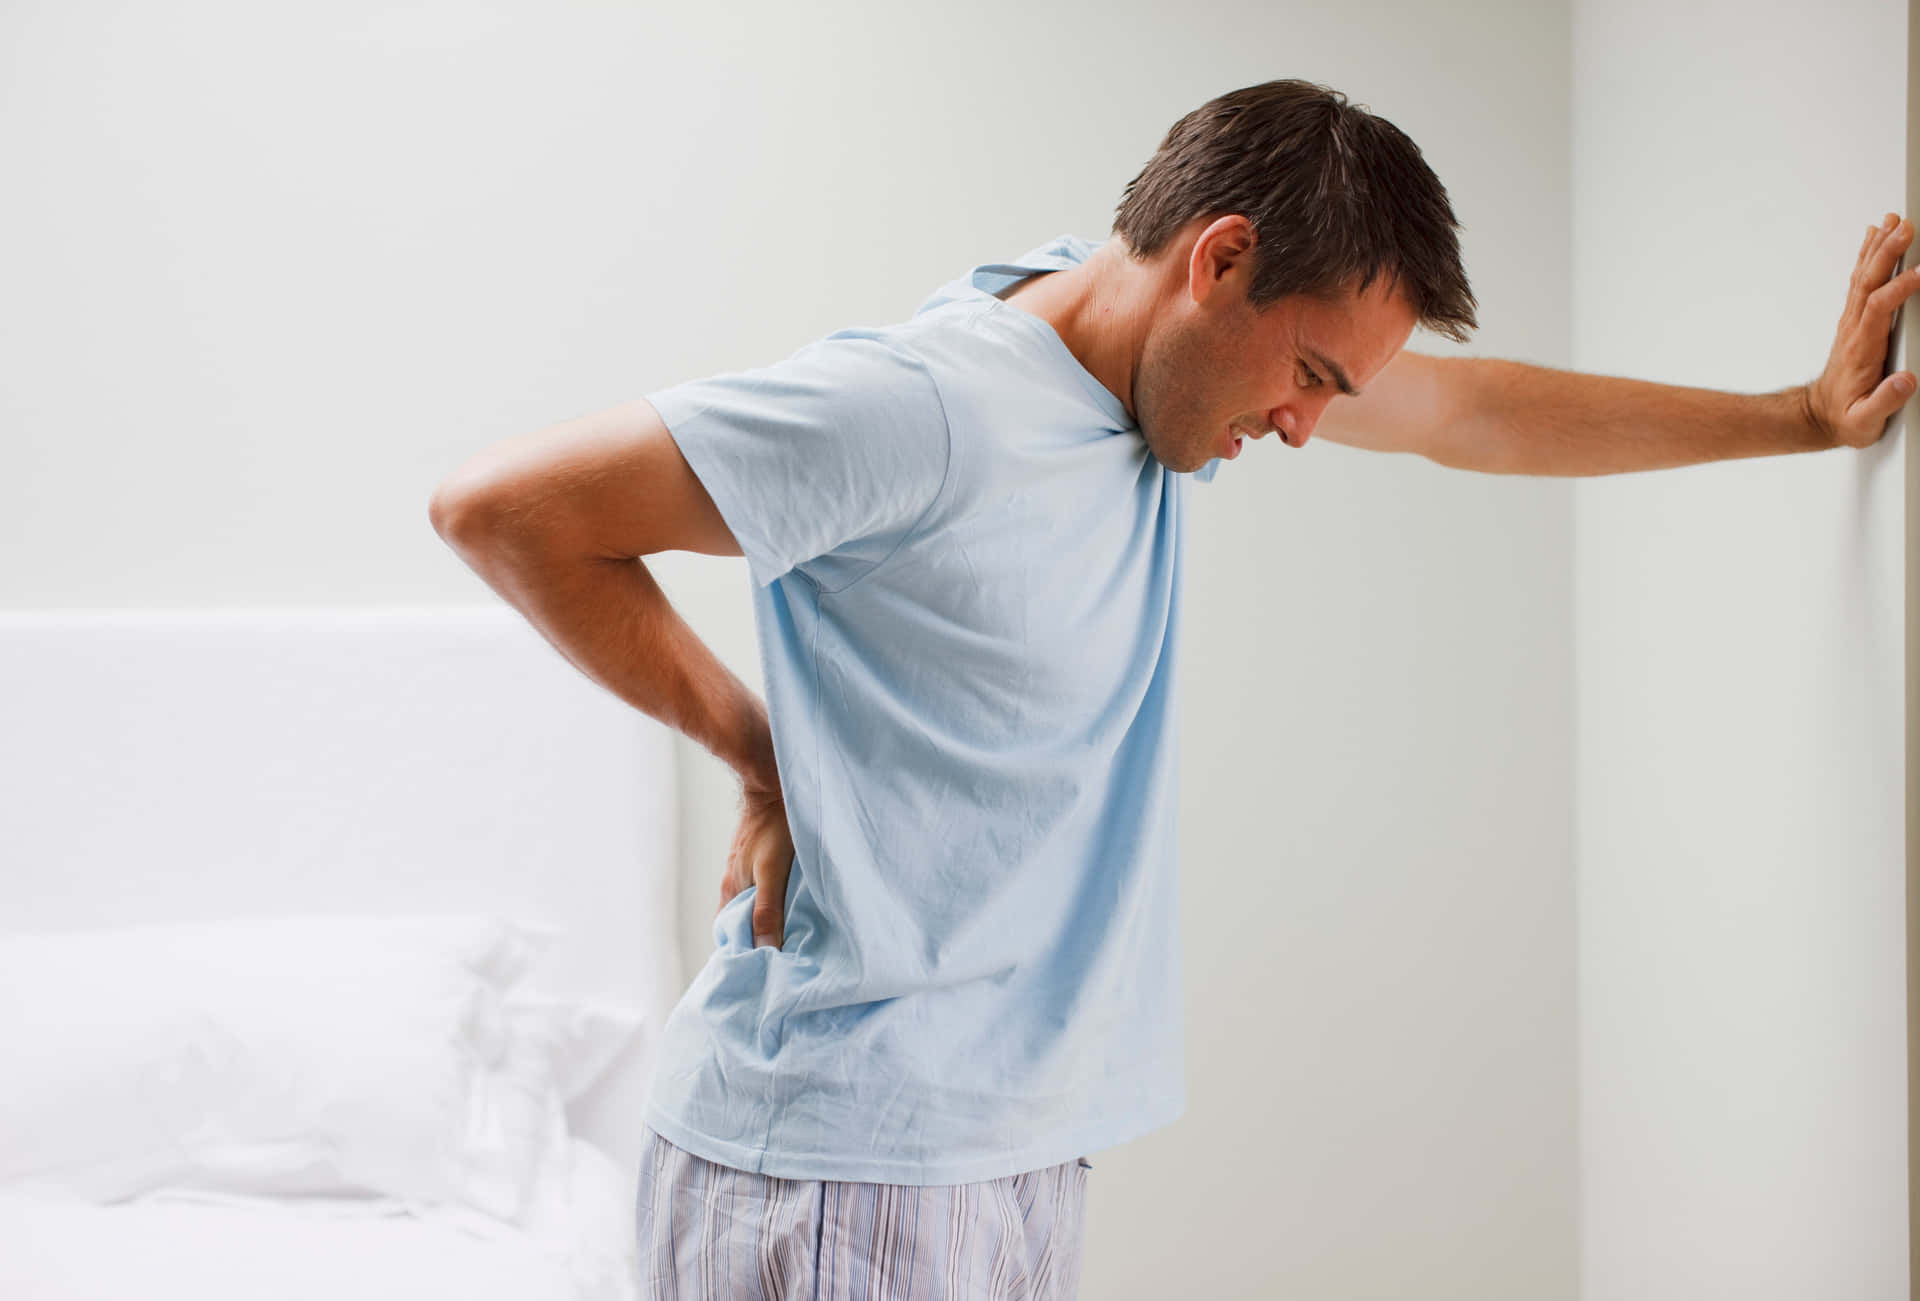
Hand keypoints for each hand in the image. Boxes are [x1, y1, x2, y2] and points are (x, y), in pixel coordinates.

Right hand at [718, 778, 794, 948]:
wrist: (774, 784)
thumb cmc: (775, 826)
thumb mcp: (772, 871)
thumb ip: (768, 909)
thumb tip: (765, 948)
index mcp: (731, 890)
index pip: (729, 936)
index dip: (742, 954)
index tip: (761, 973)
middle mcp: (733, 883)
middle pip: (740, 923)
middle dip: (756, 943)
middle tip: (781, 963)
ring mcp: (744, 871)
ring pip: (751, 907)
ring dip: (766, 923)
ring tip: (790, 942)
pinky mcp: (758, 860)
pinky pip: (761, 891)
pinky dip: (772, 905)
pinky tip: (790, 909)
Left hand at [1806, 212, 1919, 449]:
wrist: (1819, 418)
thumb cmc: (1845, 419)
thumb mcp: (1864, 421)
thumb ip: (1884, 401)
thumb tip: (1906, 381)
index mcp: (1861, 348)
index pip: (1879, 308)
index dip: (1899, 289)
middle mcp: (1854, 329)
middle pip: (1869, 283)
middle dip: (1888, 253)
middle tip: (1906, 226)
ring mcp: (1853, 322)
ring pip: (1864, 277)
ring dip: (1879, 248)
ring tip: (1893, 220)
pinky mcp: (1856, 321)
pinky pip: (1861, 282)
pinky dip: (1868, 257)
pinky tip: (1875, 237)